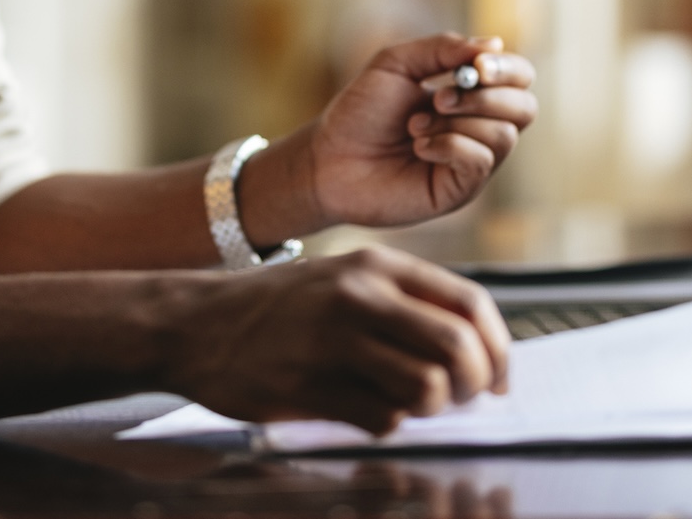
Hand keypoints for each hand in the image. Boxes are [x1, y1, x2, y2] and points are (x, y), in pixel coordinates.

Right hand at [166, 245, 511, 433]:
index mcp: (378, 266)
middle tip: (460, 400)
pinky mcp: (311, 386)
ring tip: (404, 404)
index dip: (497, 349)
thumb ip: (405, 304)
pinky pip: (383, 420)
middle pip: (459, 348)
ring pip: (427, 389)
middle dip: (474, 386)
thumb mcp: (344, 279)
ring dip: (428, 409)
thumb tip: (475, 352)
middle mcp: (361, 296)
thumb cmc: (277, 308)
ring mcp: (335, 341)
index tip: (496, 378)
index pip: (470, 304)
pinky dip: (386, 424)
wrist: (193, 324)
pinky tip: (362, 410)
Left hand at [246, 34, 535, 235]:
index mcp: (470, 93)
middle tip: (440, 97)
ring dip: (459, 122)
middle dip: (487, 97)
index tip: (476, 66)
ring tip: (415, 125)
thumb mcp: (396, 64)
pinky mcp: (460, 189)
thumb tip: (494, 43)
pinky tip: (420, 146)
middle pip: (525, 108)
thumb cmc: (360, 111)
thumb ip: (442, 48)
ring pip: (504, 135)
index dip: (507, 68)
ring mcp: (472, 160)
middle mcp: (479, 127)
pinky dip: (450, 146)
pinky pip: (480, 162)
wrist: (328, 159)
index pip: (519, 77)